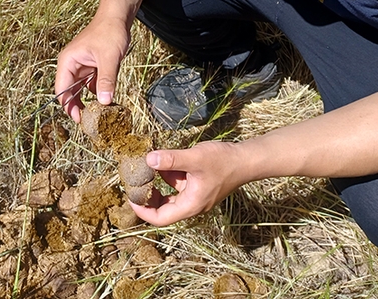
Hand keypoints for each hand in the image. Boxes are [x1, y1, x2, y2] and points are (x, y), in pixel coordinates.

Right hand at [55, 15, 129, 122]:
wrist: (118, 16)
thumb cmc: (110, 31)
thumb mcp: (109, 58)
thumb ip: (106, 79)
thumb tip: (104, 102)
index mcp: (68, 61)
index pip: (62, 89)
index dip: (68, 106)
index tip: (79, 119)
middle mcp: (72, 65)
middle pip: (70, 91)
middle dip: (77, 106)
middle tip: (88, 121)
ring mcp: (83, 66)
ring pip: (82, 89)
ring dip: (89, 100)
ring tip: (97, 113)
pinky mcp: (94, 66)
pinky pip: (93, 83)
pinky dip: (99, 91)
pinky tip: (107, 100)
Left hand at [129, 141, 246, 226]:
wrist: (246, 159)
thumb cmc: (223, 161)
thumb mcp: (195, 159)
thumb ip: (172, 159)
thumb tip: (148, 159)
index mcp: (190, 205)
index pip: (160, 218)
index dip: (143, 210)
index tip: (131, 197)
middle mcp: (192, 203)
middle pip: (163, 207)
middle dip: (149, 195)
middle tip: (136, 182)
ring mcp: (196, 194)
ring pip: (171, 193)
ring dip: (159, 181)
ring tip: (147, 166)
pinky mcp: (200, 184)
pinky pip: (180, 183)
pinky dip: (170, 173)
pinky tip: (166, 159)